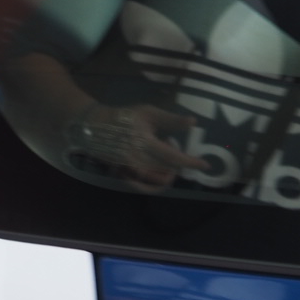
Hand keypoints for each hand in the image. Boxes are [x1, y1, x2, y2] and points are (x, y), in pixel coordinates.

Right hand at [69, 103, 209, 191]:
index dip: (190, 162)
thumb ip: (170, 119)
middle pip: (165, 172)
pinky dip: (154, 186)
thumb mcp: (147, 112)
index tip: (204, 164)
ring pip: (155, 181)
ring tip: (167, 162)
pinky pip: (142, 186)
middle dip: (178, 166)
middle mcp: (135, 159)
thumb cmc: (123, 117)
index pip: (172, 157)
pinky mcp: (122, 174)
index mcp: (143, 142)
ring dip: (168, 174)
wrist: (95, 127)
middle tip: (177, 152)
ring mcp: (128, 169)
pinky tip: (160, 178)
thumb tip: (194, 122)